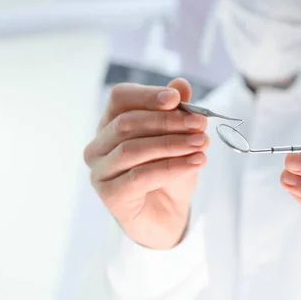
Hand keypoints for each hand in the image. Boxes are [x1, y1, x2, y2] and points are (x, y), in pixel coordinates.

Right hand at [83, 79, 208, 249]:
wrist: (167, 215)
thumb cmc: (168, 172)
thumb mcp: (179, 138)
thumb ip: (176, 112)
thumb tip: (180, 84)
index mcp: (110, 123)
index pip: (120, 98)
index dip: (147, 95)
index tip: (176, 99)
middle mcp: (98, 146)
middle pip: (127, 123)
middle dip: (168, 121)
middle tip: (200, 124)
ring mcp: (100, 172)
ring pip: (132, 149)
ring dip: (172, 144)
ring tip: (202, 144)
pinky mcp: (110, 196)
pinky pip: (140, 177)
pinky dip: (171, 167)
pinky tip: (196, 163)